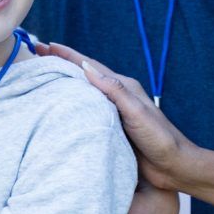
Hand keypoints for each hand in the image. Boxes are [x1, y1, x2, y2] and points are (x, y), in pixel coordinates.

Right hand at [48, 43, 193, 192]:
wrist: (174, 167)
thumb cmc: (160, 138)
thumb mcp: (137, 111)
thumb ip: (114, 90)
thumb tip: (86, 68)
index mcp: (123, 86)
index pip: (89, 66)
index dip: (67, 55)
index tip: (45, 46)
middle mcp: (117, 96)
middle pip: (84, 75)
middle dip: (61, 64)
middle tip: (38, 55)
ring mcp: (114, 112)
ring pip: (84, 93)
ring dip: (65, 82)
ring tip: (44, 77)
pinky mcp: (111, 129)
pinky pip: (87, 111)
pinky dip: (72, 104)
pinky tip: (62, 108)